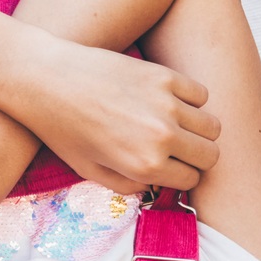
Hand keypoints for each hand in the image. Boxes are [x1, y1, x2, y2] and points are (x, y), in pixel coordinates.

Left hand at [19, 35, 219, 193]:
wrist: (48, 81)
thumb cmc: (63, 129)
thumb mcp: (90, 171)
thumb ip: (128, 184)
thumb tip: (156, 184)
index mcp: (144, 166)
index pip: (191, 180)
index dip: (180, 176)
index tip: (170, 169)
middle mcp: (162, 138)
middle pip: (210, 155)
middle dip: (196, 157)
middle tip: (179, 152)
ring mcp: (167, 105)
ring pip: (213, 126)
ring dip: (198, 130)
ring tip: (177, 128)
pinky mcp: (165, 76)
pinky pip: (201, 95)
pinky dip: (191, 101)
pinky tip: (170, 103)